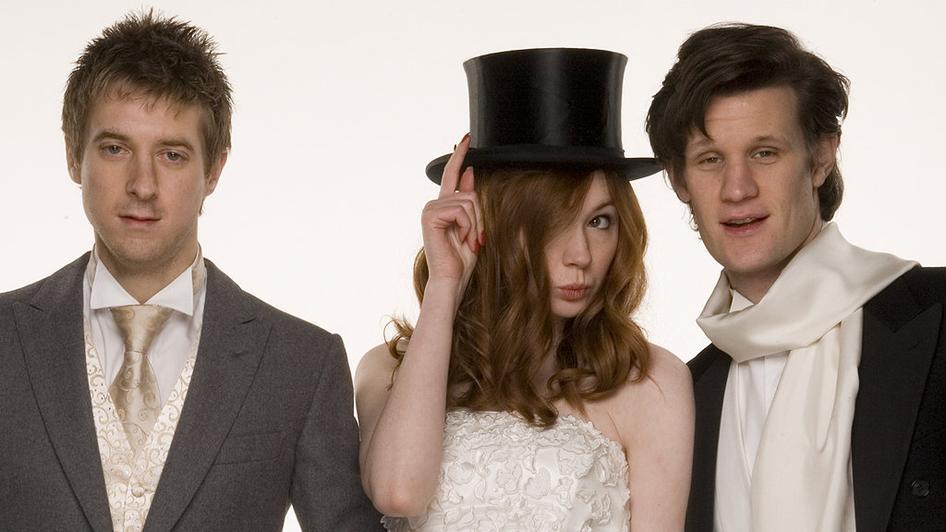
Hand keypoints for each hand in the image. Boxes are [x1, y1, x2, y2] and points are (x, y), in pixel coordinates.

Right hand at [421, 134, 483, 297]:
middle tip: (477, 239)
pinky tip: (460, 239)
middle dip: (480, 217)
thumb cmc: (462, 260)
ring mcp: (430, 209)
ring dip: (475, 225)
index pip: (452, 175)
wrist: (451, 280)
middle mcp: (435, 204)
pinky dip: (468, 226)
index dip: (460, 156)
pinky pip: (461, 210)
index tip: (466, 138)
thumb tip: (469, 171)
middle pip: (470, 194)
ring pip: (468, 202)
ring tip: (468, 241)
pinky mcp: (430, 215)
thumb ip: (470, 200)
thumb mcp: (473, 226)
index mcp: (444, 206)